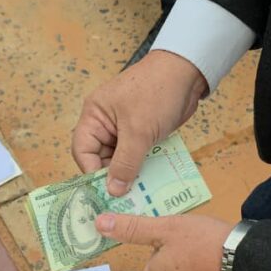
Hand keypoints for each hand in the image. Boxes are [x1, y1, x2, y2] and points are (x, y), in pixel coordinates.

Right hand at [71, 50, 207, 196]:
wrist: (187, 72)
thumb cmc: (156, 93)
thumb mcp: (138, 131)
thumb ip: (125, 163)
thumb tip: (113, 191)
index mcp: (94, 116)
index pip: (83, 151)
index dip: (92, 172)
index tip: (107, 192)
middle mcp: (105, 123)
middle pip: (100, 158)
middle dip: (112, 176)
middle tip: (126, 198)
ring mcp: (124, 128)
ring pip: (120, 159)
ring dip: (129, 173)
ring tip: (139, 193)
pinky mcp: (142, 132)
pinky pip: (136, 155)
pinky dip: (142, 166)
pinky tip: (150, 180)